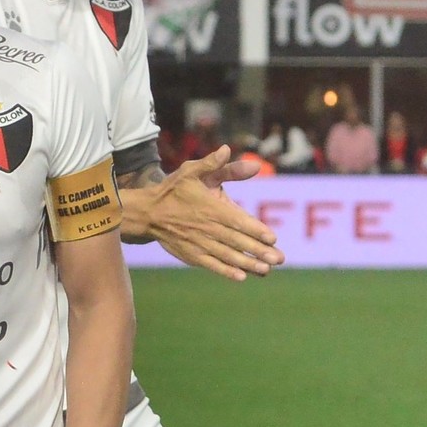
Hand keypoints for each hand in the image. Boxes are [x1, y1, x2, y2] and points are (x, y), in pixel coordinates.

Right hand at [151, 145, 284, 280]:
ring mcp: (198, 243)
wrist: (146, 212)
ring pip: (227, 255)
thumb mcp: (191, 171)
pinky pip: (211, 264)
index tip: (272, 238)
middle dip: (259, 251)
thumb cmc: (172, 190)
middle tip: (279, 259)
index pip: (237, 220)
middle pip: (237, 241)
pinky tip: (241, 277)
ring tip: (266, 270)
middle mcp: (206, 227)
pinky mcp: (191, 254)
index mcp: (210, 208)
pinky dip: (226, 271)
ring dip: (248, 263)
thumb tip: (227, 149)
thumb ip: (212, 163)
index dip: (255, 230)